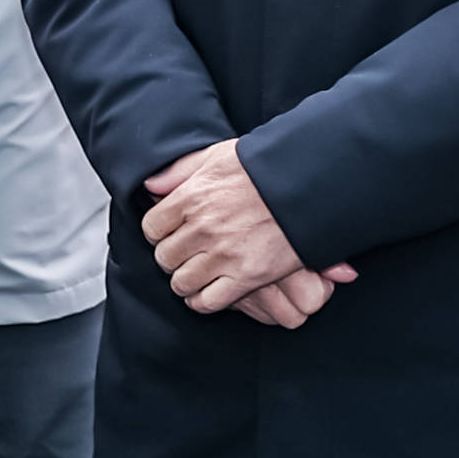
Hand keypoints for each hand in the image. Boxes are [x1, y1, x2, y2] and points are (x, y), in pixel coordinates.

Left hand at [142, 141, 352, 325]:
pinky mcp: (247, 276)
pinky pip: (208, 302)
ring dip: (186, 280)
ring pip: (181, 282)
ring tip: (197, 273)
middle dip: (172, 257)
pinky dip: (203, 300)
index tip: (171, 233)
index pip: (151, 227)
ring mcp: (224, 255)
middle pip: (164, 258)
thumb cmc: (264, 168)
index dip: (159, 232)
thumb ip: (180, 169)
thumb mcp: (218, 155)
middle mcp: (203, 228)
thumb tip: (150, 184)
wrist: (308, 185)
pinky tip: (209, 291)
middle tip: (186, 254)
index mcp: (192, 197)